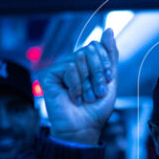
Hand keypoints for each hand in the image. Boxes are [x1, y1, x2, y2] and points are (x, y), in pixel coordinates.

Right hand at [38, 28, 117, 144]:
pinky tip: (73, 98)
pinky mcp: (48, 75)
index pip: (97, 46)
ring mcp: (59, 68)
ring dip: (88, 83)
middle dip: (98, 73)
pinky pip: (69, 68)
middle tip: (96, 92)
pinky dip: (77, 86)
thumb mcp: (110, 80)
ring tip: (85, 97)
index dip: (105, 63)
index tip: (107, 81)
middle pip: (89, 49)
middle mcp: (71, 63)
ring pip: (80, 58)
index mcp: (85, 63)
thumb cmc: (96, 109)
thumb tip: (109, 30)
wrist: (84, 128)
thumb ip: (110, 55)